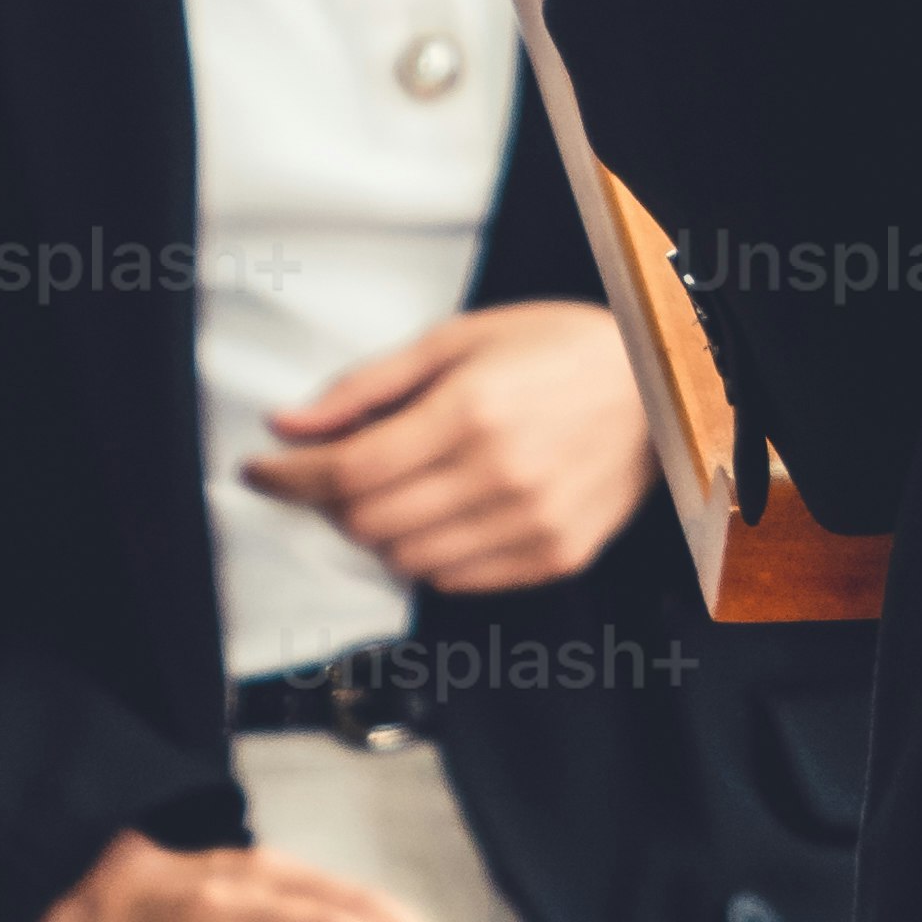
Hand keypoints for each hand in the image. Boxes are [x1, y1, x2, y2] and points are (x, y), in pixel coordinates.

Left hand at [251, 303, 650, 596]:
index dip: (289, 477)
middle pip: (367, 523)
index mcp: (472, 411)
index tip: (260, 471)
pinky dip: (428, 555)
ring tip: (394, 490)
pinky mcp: (554, 557)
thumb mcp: (458, 340)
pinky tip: (441, 513)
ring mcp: (531, 525)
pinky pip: (455, 581)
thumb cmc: (558, 350)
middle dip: (329, 503)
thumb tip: (287, 425)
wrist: (660, 385)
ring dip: (378, 532)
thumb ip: (367, 387)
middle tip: (332, 473)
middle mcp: (501, 476)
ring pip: (405, 562)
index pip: (348, 471)